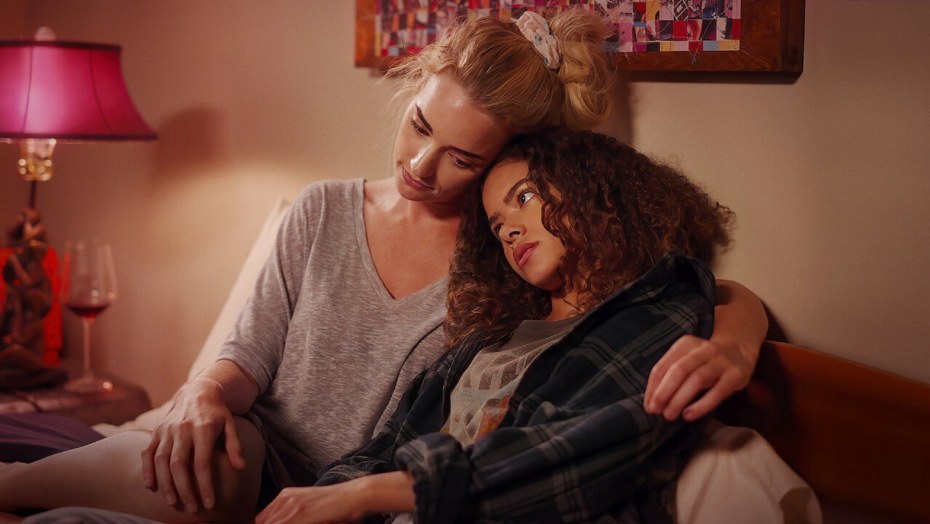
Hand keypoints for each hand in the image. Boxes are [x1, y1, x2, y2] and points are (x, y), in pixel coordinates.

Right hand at [140, 378, 245, 512]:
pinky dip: (147, 470)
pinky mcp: (156, 431)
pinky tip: (151, 487)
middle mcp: (183, 430)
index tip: (209, 503)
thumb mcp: (230, 424)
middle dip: (184, 490)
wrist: (197, 391)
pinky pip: (148, 453)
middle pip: (179, 465)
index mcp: (203, 429)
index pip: (203, 463)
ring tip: (172, 502)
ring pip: (161, 461)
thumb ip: (235, 446)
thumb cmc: (217, 412)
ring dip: (165, 484)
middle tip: (190, 508)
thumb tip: (241, 467)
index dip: (205, 486)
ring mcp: (167, 430)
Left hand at [255, 482, 365, 523]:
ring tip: (302, 523)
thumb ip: (292, 513)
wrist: (354, 496)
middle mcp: (286, 498)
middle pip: (264, 523)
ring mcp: (293, 505)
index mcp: (285, 495)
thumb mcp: (308, 505)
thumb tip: (280, 521)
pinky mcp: (301, 514)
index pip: (262, 519)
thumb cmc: (336, 504)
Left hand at [644, 334, 755, 421]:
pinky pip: (718, 391)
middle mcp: (703, 350)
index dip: (653, 388)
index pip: (663, 366)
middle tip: (656, 411)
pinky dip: (702, 404)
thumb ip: (670, 375)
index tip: (648, 406)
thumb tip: (652, 402)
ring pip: (697, 379)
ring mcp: (721, 361)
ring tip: (669, 415)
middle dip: (664, 392)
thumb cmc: (705, 360)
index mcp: (685, 344)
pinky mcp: (736, 375)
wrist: (740, 348)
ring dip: (680, 399)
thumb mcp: (687, 359)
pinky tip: (689, 414)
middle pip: (679, 370)